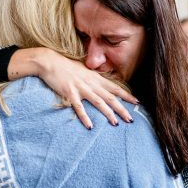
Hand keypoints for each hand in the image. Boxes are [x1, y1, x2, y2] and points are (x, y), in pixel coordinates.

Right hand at [10, 48, 137, 128]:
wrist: (50, 61)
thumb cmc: (66, 66)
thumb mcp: (84, 71)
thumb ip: (94, 78)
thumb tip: (102, 85)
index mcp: (96, 78)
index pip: (115, 88)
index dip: (127, 96)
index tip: (137, 102)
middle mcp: (91, 83)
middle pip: (110, 97)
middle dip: (122, 109)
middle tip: (131, 119)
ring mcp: (81, 88)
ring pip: (99, 102)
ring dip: (108, 113)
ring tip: (116, 124)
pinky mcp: (70, 93)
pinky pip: (79, 107)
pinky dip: (85, 117)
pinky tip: (90, 126)